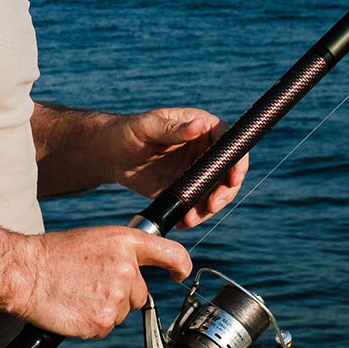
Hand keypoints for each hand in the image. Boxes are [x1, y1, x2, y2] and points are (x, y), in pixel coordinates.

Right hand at [24, 226, 191, 338]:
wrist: (23, 273)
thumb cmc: (52, 255)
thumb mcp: (94, 240)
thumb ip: (120, 253)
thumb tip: (135, 268)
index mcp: (125, 242)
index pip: (172, 253)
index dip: (180, 267)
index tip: (178, 274)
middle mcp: (126, 269)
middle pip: (140, 295)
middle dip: (121, 295)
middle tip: (90, 285)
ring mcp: (116, 297)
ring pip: (121, 313)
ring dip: (104, 309)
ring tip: (77, 294)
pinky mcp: (102, 321)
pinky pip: (105, 328)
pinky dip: (91, 323)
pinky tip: (73, 308)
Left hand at [112, 108, 247, 228]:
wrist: (112, 155)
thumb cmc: (128, 131)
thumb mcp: (149, 127)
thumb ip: (174, 128)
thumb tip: (200, 124)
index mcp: (201, 127)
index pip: (229, 142)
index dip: (236, 160)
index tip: (233, 178)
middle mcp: (204, 149)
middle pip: (228, 171)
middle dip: (225, 191)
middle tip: (212, 206)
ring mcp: (197, 170)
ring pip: (216, 192)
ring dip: (209, 208)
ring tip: (191, 219)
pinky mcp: (186, 189)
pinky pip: (198, 204)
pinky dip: (194, 215)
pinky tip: (183, 223)